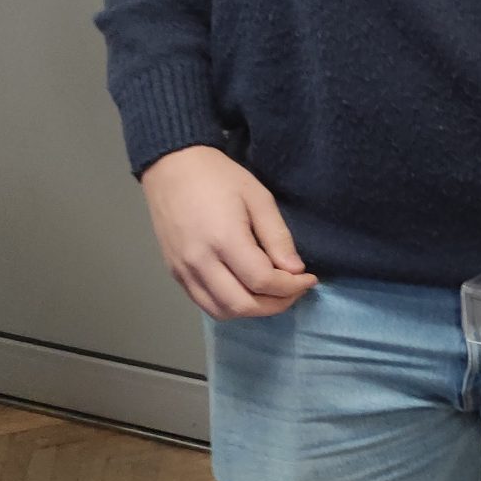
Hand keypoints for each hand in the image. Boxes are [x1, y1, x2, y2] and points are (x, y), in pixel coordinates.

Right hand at [141, 145, 317, 319]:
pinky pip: (205, 303)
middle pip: (242, 305)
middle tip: (295, 290)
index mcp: (223, 239)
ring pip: (222, 311)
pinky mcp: (175, 273)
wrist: (172, 168)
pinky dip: (230, 306)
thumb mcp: (258, 197)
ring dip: (253, 310)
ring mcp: (183, 270)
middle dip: (276, 304)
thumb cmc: (219, 177)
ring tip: (273, 294)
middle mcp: (200, 261)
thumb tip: (295, 271)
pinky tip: (247, 291)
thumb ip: (277, 237)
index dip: (291, 286)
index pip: (262, 281)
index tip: (309, 278)